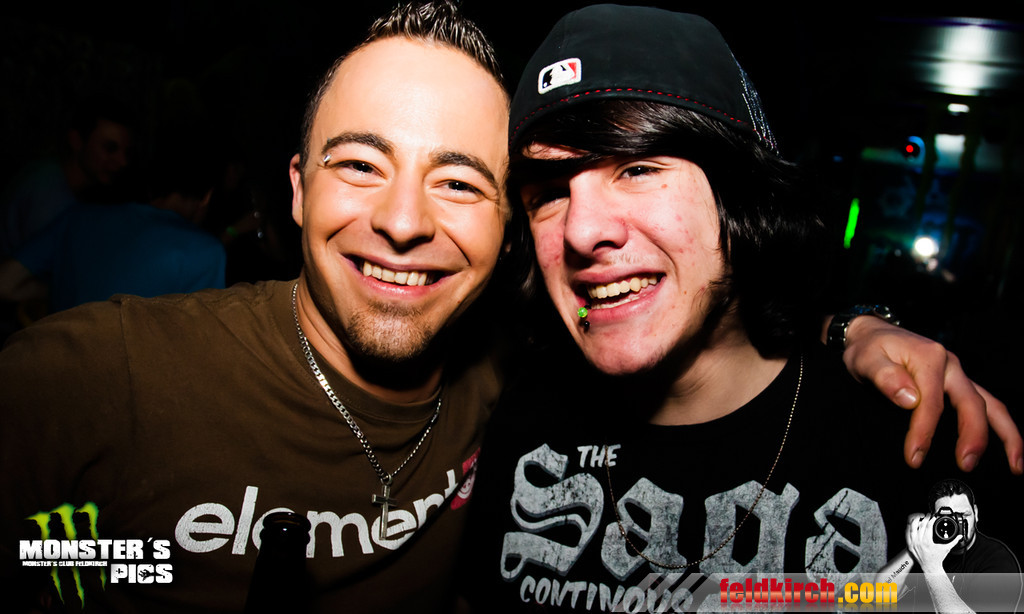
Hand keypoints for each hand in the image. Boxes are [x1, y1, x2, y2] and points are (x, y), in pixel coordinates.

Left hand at [841, 315, 1022, 473]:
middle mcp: (950, 365)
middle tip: (966, 465)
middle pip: (971, 403)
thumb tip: (909, 399)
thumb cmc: (869, 349)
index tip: (915, 456)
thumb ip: (884, 377)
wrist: (872, 334)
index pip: (931, 402)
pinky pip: (986, 406)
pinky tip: (1007, 450)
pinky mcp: (958, 384)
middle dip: (973, 436)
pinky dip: (1001, 427)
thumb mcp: (866, 359)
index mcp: (929, 357)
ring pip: (991, 405)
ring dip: (1006, 435)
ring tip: (1014, 466)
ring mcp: (957, 375)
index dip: (924, 431)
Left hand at [905, 513, 958, 573]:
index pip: (928, 526)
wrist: (930, 567)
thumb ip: (953, 541)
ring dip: (915, 522)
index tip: (933, 517)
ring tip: (919, 518)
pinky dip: (909, 529)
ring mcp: (913, 544)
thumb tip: (960, 537)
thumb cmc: (937, 558)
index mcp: (927, 542)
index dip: (931, 520)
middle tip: (927, 515)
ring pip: (911, 529)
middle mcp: (919, 542)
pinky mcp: (910, 546)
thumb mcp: (946, 549)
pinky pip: (907, 535)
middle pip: (920, 526)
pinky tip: (912, 525)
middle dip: (924, 519)